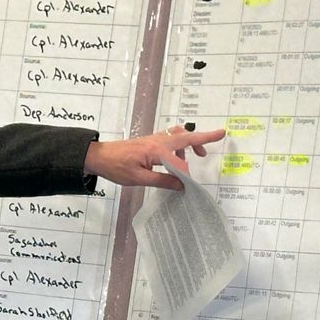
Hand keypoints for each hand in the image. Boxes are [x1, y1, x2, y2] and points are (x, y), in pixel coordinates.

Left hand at [84, 124, 225, 190]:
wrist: (98, 156)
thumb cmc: (116, 167)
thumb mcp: (138, 179)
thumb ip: (162, 181)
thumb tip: (182, 186)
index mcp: (156, 150)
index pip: (179, 161)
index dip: (187, 173)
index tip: (190, 185)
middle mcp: (157, 140)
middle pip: (185, 136)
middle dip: (203, 137)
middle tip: (220, 135)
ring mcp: (153, 139)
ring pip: (178, 134)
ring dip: (191, 141)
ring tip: (199, 155)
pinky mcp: (149, 141)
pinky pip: (170, 137)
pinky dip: (180, 143)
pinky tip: (178, 157)